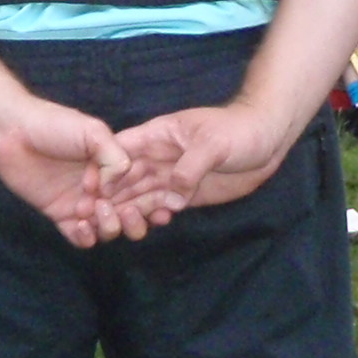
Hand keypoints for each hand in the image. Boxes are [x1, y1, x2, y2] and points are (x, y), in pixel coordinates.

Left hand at [0, 93, 143, 247]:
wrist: (13, 131)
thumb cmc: (54, 125)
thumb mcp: (94, 132)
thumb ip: (115, 158)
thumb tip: (120, 186)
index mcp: (113, 168)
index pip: (142, 191)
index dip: (154, 203)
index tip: (163, 209)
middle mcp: (102, 188)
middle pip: (129, 216)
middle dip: (135, 220)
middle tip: (126, 211)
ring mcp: (81, 203)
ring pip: (107, 230)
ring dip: (109, 227)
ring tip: (97, 210)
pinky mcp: (60, 215)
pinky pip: (80, 237)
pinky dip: (86, 237)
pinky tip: (82, 224)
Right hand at [105, 101, 293, 218]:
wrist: (267, 140)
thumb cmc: (238, 131)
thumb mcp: (213, 144)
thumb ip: (190, 167)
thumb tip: (171, 197)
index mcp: (157, 136)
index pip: (121, 149)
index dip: (103, 167)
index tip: (91, 190)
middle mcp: (158, 157)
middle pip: (125, 176)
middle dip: (109, 195)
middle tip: (96, 217)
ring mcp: (172, 176)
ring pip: (141, 194)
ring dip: (128, 209)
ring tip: (119, 227)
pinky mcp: (186, 194)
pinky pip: (162, 206)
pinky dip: (152, 216)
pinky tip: (147, 226)